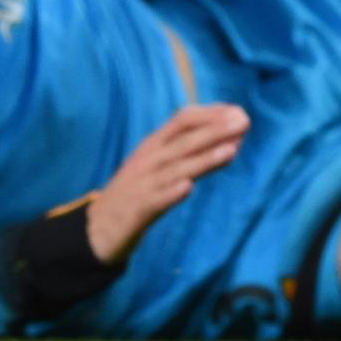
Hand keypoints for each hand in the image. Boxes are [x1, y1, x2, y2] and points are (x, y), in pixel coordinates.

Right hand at [86, 103, 248, 264]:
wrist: (97, 229)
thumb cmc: (135, 192)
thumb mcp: (157, 165)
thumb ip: (187, 152)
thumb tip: (227, 140)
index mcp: (153, 145)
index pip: (182, 120)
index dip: (210, 114)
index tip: (237, 111)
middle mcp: (148, 160)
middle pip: (184, 141)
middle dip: (215, 130)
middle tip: (244, 122)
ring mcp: (142, 184)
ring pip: (176, 169)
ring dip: (203, 159)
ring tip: (230, 150)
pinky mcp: (137, 211)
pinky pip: (156, 201)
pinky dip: (171, 193)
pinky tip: (188, 188)